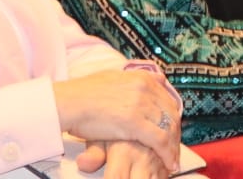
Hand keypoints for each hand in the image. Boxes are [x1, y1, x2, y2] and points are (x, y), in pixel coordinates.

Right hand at [52, 69, 180, 171]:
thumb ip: (137, 79)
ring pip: (168, 127)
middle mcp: (145, 88)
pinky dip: (167, 154)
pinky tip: (170, 164)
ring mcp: (141, 104)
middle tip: (174, 149)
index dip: (173, 118)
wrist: (68, 102)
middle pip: (171, 114)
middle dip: (175, 134)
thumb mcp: (114, 77)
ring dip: (173, 146)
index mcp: (142, 78)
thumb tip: (159, 78)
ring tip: (173, 161)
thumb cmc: (83, 94)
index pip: (168, 100)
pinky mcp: (134, 122)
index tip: (173, 132)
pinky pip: (159, 140)